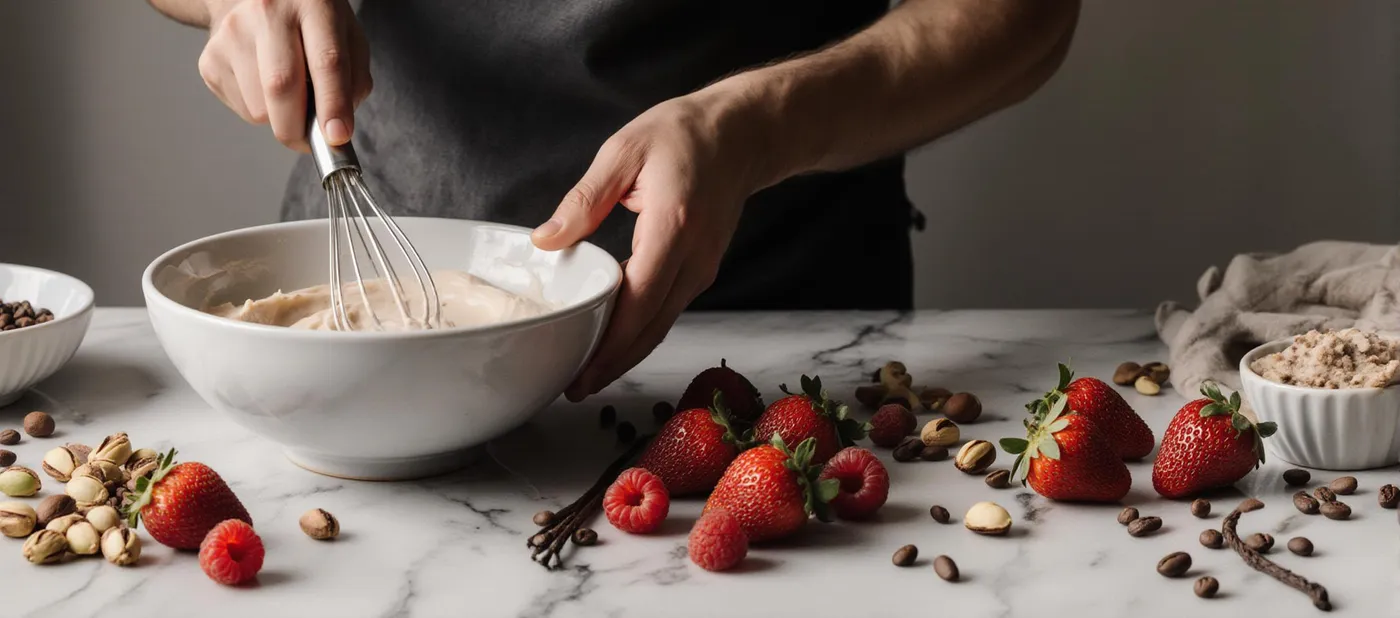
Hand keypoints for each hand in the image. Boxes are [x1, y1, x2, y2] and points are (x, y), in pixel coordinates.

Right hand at [198, 0, 370, 150]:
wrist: (255, 2)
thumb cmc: (309, 25)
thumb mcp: (347, 38)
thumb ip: (353, 81)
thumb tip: (335, 129)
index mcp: (311, 4)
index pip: (326, 61)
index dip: (333, 105)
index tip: (337, 137)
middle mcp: (266, 13)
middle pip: (280, 87)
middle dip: (299, 129)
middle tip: (313, 140)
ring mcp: (232, 34)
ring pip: (259, 108)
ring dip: (280, 118)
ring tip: (289, 94)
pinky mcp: (210, 59)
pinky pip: (242, 109)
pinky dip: (261, 112)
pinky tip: (264, 86)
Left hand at [531, 91, 776, 400]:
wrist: (743, 135)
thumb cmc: (685, 136)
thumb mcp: (624, 152)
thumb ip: (585, 200)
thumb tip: (546, 240)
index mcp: (673, 227)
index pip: (639, 299)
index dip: (610, 341)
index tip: (581, 368)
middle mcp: (694, 258)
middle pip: (652, 328)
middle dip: (613, 364)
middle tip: (574, 387)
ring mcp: (702, 269)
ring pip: (661, 326)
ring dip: (626, 355)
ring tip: (587, 375)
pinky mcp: (701, 271)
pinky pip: (667, 311)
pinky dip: (641, 333)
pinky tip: (613, 342)